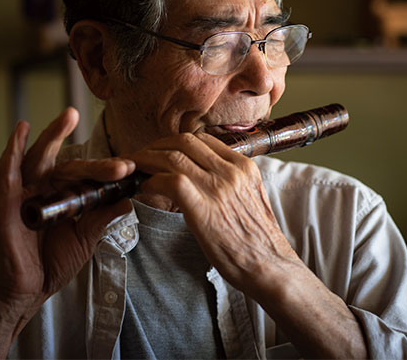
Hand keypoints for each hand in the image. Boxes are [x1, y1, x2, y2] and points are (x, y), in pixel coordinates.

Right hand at [0, 107, 133, 327]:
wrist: (27, 291)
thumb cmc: (52, 262)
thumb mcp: (85, 238)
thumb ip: (102, 217)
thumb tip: (127, 198)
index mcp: (62, 196)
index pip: (85, 177)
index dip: (107, 173)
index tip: (131, 172)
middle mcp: (43, 190)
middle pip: (67, 165)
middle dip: (95, 165)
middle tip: (121, 165)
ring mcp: (23, 194)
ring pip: (38, 158)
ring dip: (53, 136)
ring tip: (69, 116)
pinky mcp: (4, 204)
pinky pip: (6, 173)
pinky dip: (11, 151)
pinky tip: (21, 131)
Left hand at [125, 132, 367, 358]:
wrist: (270, 267)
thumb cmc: (259, 240)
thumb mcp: (252, 198)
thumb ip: (232, 182)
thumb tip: (208, 177)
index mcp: (244, 166)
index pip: (203, 139)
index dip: (176, 142)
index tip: (161, 151)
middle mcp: (231, 171)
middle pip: (185, 141)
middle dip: (157, 146)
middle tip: (142, 158)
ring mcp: (218, 188)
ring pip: (174, 156)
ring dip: (148, 160)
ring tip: (136, 170)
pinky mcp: (203, 209)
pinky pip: (170, 182)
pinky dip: (152, 181)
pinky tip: (145, 188)